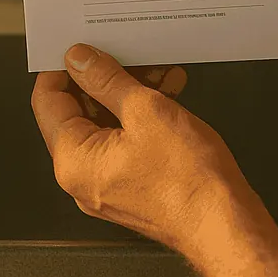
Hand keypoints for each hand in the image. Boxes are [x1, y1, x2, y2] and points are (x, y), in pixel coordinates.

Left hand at [32, 44, 277, 276]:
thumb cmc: (192, 184)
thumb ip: (105, 79)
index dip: (61, 67)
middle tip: (125, 54)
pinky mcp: (132, 185)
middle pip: (78, 110)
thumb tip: (79, 59)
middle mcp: (83, 177)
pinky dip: (142, 115)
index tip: (80, 47)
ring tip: (156, 71)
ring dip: (129, 92)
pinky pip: (125, 139)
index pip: (46, 100)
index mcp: (72, 161)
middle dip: (105, 78)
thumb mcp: (145, 110)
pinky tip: (167, 92)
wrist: (231, 228)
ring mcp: (107, 183)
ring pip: (106, 122)